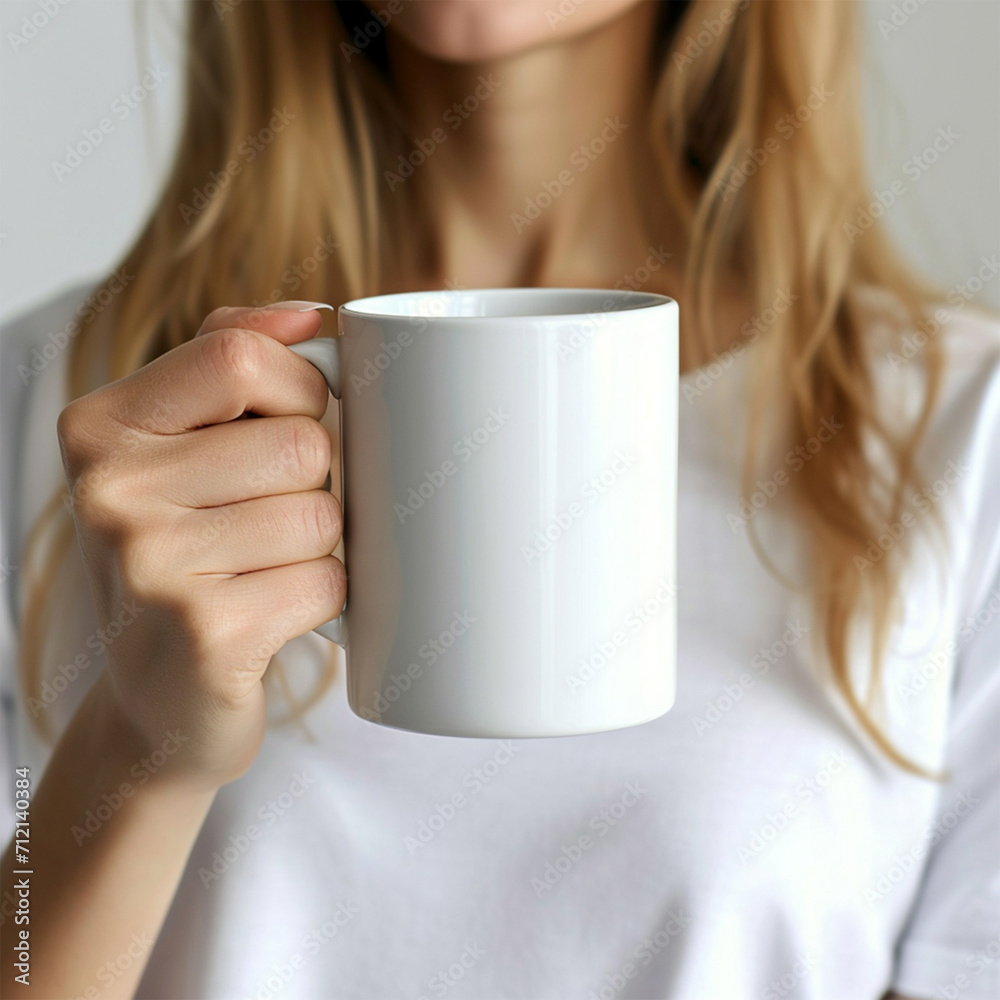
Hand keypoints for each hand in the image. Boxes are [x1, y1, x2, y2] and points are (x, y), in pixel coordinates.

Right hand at [56, 305, 344, 789]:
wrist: (156, 704)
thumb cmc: (186, 556)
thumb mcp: (180, 449)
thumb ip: (234, 359)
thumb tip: (314, 314)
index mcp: (100, 427)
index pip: (241, 357)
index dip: (301, 388)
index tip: (296, 420)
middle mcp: (110, 492)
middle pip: (302, 442)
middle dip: (313, 483)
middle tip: (265, 523)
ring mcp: (151, 567)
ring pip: (323, 514)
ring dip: (318, 545)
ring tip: (262, 571)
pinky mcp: (206, 636)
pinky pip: (328, 581)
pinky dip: (323, 598)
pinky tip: (270, 614)